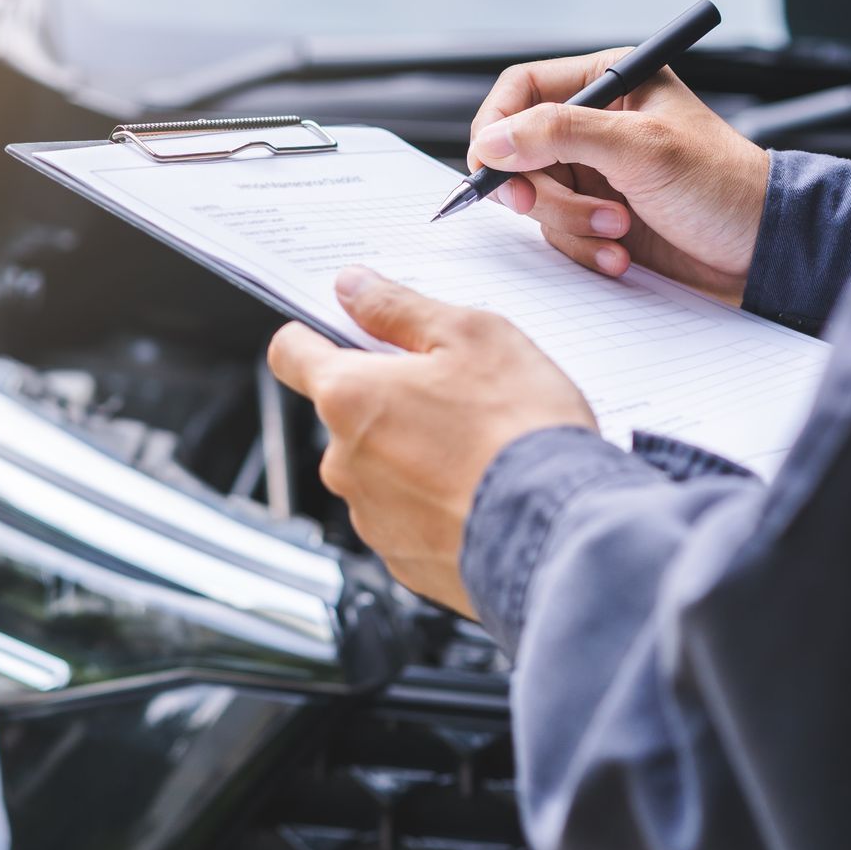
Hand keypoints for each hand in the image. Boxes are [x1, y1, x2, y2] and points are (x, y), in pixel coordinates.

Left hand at [267, 266, 595, 615]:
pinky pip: (408, 516)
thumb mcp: (471, 336)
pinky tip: (483, 490)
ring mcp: (371, 517)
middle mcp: (344, 462)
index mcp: (349, 397)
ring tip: (479, 447)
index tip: (343, 329)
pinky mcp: (404, 561)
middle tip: (453, 391)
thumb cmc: (520, 429)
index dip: (312, 334)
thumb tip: (353, 288)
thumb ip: (400, 308)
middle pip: (346, 413)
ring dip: (414, 452)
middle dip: (388, 397)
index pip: (290, 354)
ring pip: (379, 467)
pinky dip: (436, 501)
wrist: (559, 533)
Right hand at [468, 51, 769, 302]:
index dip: (497, 126)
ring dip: (570, 223)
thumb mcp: (641, 149)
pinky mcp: (597, 217)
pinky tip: (620, 253)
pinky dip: (583, 248)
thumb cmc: (722, 185)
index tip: (492, 167)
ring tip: (618, 229)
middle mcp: (595, 124)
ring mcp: (594, 173)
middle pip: (518, 150)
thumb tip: (493, 139)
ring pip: (534, 198)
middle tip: (543, 207)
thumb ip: (561, 134)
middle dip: (538, 188)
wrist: (761, 251)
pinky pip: (557, 233)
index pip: (521, 90)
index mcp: (609, 83)